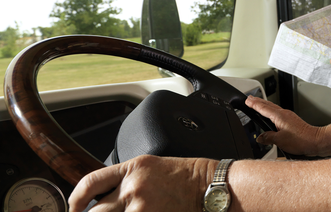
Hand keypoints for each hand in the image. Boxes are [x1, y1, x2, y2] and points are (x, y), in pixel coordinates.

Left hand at [68, 155, 211, 211]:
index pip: (90, 183)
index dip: (76, 200)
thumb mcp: (152, 168)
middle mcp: (134, 188)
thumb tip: (102, 199)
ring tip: (132, 211)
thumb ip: (126, 181)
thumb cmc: (187, 178)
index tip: (74, 209)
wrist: (211, 187)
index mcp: (133, 168)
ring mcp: (141, 208)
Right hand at [245, 96, 330, 155]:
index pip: (263, 108)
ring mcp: (289, 116)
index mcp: (279, 116)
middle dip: (258, 101)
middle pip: (268, 105)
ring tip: (258, 104)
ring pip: (273, 108)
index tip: (247, 100)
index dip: (254, 104)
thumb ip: (268, 138)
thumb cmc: (301, 140)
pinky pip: (278, 113)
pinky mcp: (292, 120)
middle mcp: (284, 114)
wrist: (315, 140)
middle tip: (250, 98)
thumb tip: (260, 138)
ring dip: (265, 105)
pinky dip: (271, 111)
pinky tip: (271, 116)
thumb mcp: (280, 141)